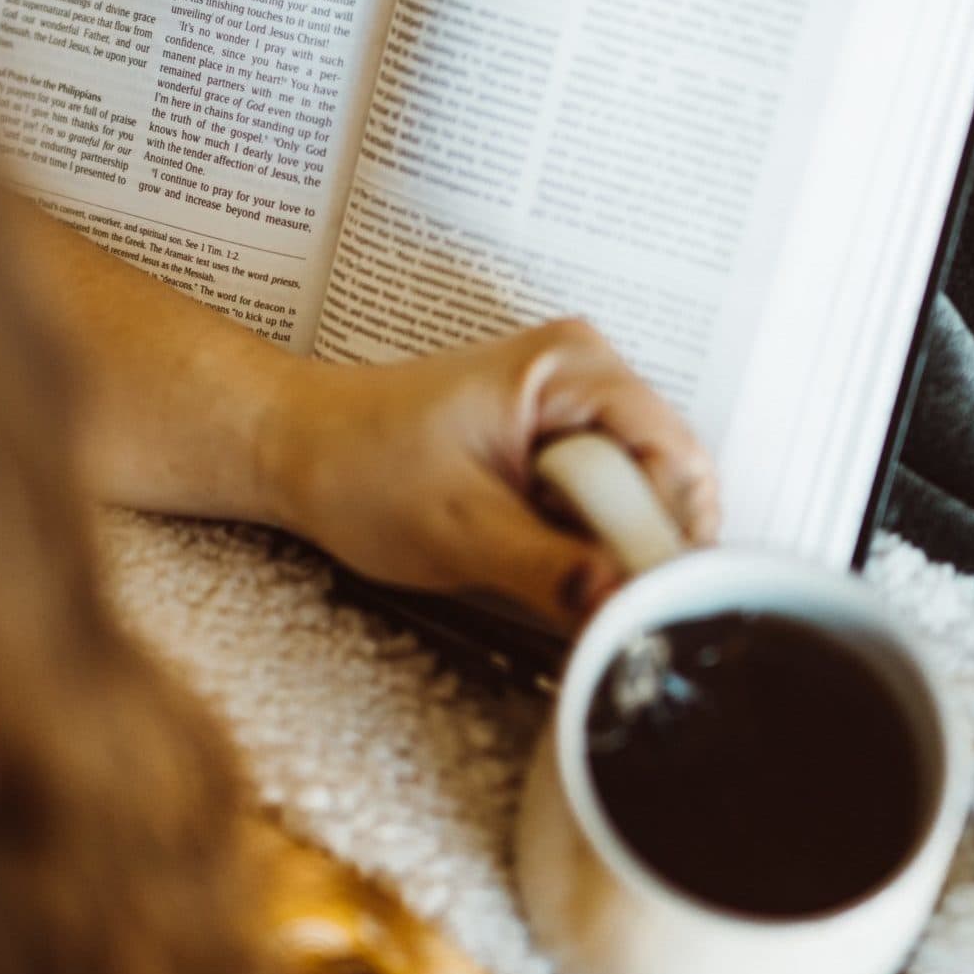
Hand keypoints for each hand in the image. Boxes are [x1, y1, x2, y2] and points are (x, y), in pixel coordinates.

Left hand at [262, 320, 718, 628]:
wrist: (299, 448)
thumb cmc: (358, 466)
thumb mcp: (458, 531)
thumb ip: (549, 570)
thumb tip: (620, 606)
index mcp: (571, 367)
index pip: (674, 457)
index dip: (669, 534)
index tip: (645, 599)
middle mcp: (588, 372)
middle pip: (670, 477)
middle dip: (641, 545)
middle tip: (598, 600)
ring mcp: (578, 403)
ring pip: (645, 495)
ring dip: (613, 546)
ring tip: (556, 572)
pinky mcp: (562, 437)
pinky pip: (610, 498)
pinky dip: (590, 539)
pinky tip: (547, 555)